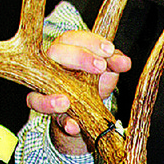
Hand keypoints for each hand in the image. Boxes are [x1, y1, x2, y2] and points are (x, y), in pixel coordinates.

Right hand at [27, 30, 130, 154]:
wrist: (85, 110)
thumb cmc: (92, 81)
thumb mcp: (106, 71)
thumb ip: (114, 63)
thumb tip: (124, 62)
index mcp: (66, 48)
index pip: (73, 38)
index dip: (91, 42)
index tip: (109, 50)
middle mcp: (50, 64)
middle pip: (55, 52)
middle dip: (79, 57)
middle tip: (100, 67)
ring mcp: (44, 87)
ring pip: (39, 86)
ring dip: (52, 96)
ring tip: (67, 102)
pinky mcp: (45, 108)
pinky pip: (46, 114)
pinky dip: (62, 121)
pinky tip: (73, 126)